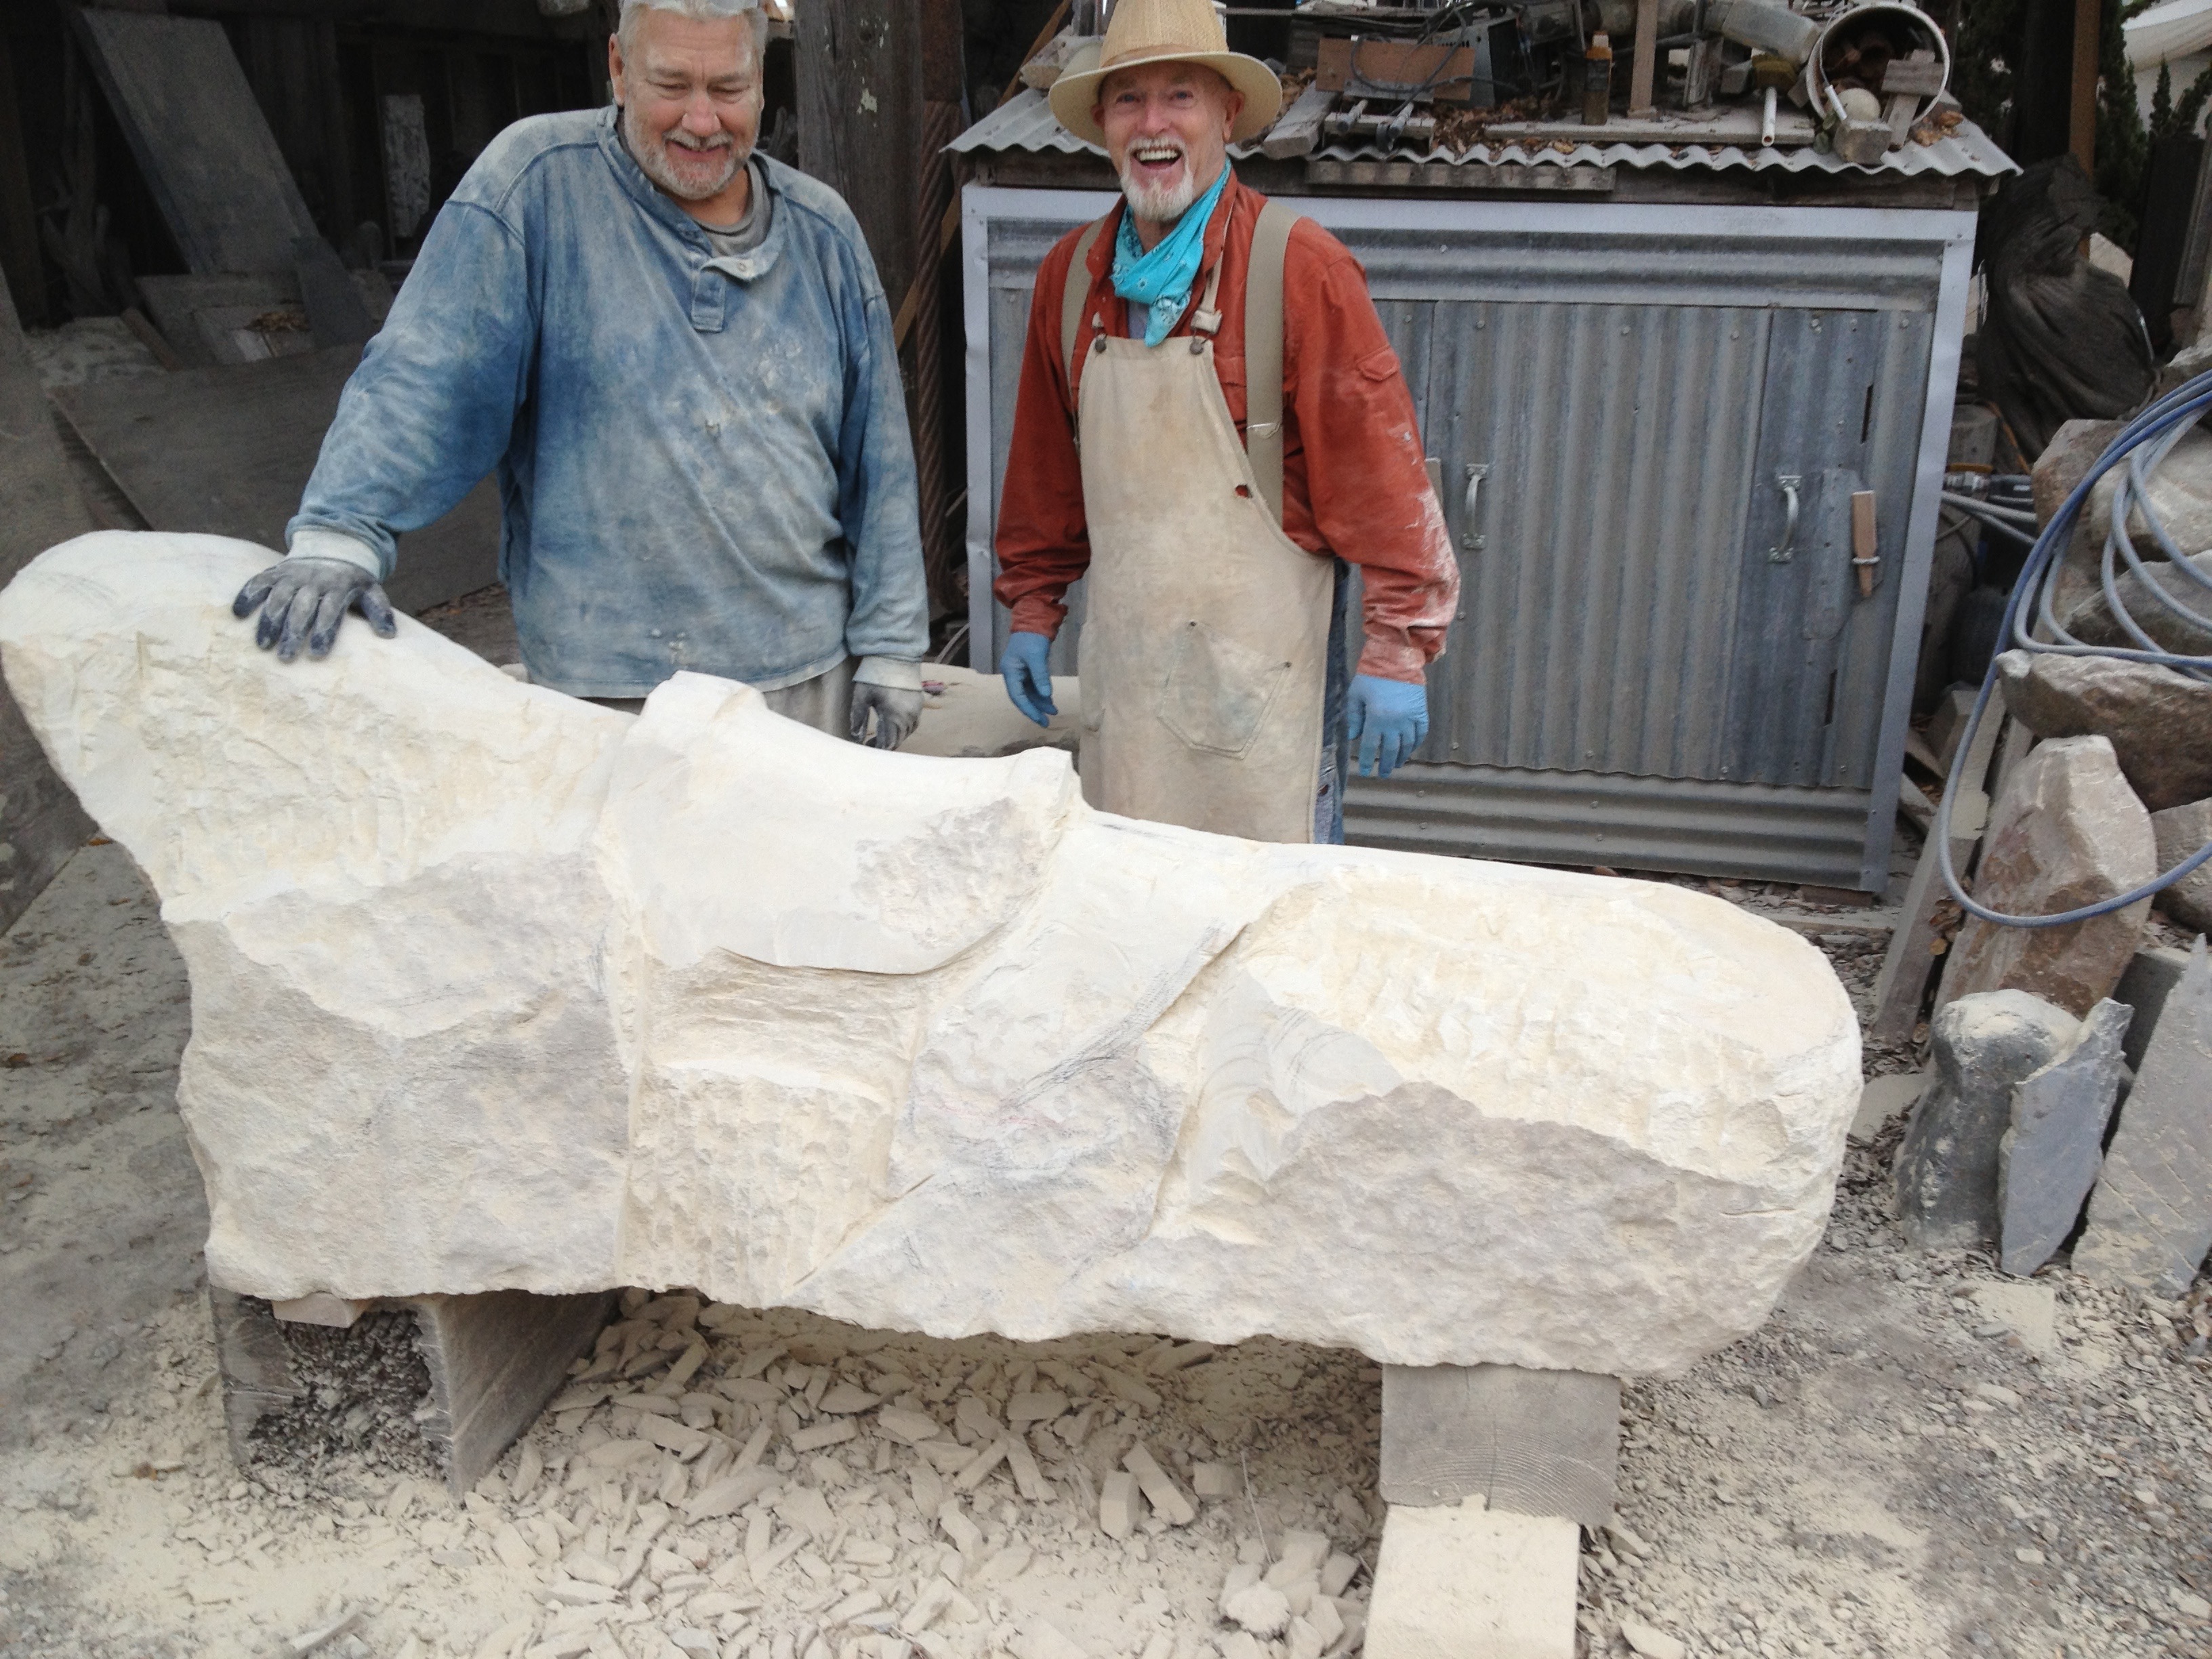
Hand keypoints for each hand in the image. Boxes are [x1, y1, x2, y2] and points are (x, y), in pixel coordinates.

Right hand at [232, 557, 395, 662]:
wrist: (332, 547)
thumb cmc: (352, 581)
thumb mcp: (371, 591)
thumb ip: (380, 611)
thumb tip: (389, 635)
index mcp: (338, 587)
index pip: (331, 611)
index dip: (324, 632)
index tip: (318, 654)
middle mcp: (313, 580)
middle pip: (301, 608)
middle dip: (293, 633)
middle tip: (286, 659)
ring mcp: (291, 575)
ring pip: (277, 598)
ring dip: (268, 621)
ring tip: (263, 646)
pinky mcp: (274, 572)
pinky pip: (257, 582)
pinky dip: (246, 596)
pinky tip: (237, 614)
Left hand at [851, 681, 923, 749]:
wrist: (896, 656)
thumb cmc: (875, 675)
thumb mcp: (861, 697)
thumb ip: (858, 719)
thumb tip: (855, 737)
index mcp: (893, 717)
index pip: (888, 743)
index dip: (878, 749)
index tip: (867, 748)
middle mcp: (908, 717)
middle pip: (898, 740)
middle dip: (885, 744)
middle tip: (871, 744)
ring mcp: (916, 711)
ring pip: (906, 733)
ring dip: (894, 737)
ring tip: (881, 736)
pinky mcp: (919, 704)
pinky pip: (913, 724)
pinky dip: (903, 729)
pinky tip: (894, 725)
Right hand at [1001, 631, 1055, 726]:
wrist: (1034, 620)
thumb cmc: (1032, 637)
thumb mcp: (1036, 657)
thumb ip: (1040, 677)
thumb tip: (1046, 696)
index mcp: (1010, 672)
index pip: (1018, 697)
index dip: (1029, 710)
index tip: (1041, 720)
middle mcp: (1013, 674)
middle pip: (1022, 698)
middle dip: (1035, 709)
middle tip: (1047, 722)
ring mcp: (1020, 672)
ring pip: (1029, 693)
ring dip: (1040, 702)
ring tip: (1053, 711)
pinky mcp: (1028, 669)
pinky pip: (1033, 686)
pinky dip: (1041, 694)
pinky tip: (1050, 699)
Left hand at [1345, 674, 1428, 777]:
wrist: (1396, 658)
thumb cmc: (1371, 676)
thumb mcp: (1356, 695)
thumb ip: (1354, 717)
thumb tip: (1353, 737)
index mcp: (1376, 718)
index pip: (1371, 746)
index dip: (1368, 761)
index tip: (1366, 771)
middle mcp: (1394, 722)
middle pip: (1390, 750)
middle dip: (1386, 764)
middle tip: (1384, 774)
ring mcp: (1410, 718)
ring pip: (1407, 744)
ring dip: (1402, 757)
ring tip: (1397, 765)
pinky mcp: (1421, 711)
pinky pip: (1420, 732)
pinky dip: (1416, 743)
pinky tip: (1411, 749)